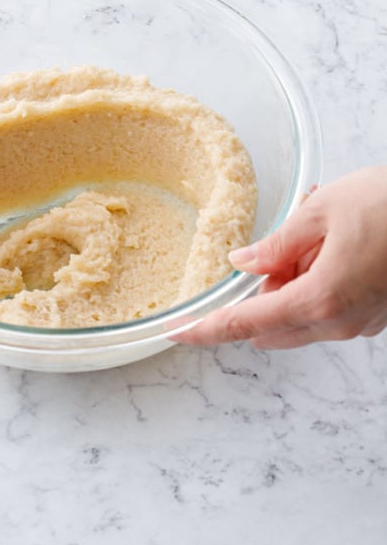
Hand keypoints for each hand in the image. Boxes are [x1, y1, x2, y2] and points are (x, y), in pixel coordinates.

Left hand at [175, 166, 386, 348]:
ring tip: (312, 229)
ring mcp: (362, 322)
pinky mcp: (377, 314)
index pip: (246, 323)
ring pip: (302, 315)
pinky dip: (317, 281)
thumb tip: (243, 262)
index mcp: (319, 300)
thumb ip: (277, 244)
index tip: (178, 332)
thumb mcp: (321, 212)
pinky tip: (332, 239)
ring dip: (291, 282)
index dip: (208, 329)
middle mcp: (340, 322)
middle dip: (258, 293)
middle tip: (269, 248)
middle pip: (273, 324)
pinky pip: (330, 306)